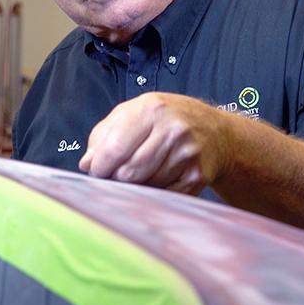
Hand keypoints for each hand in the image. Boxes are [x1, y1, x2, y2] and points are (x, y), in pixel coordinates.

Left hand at [79, 93, 235, 194]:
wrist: (216, 132)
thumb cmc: (168, 119)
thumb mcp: (135, 112)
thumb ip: (105, 134)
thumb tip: (87, 164)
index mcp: (152, 109)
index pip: (115, 148)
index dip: (100, 166)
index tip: (97, 171)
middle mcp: (173, 130)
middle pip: (129, 172)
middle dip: (117, 178)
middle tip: (118, 173)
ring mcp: (187, 155)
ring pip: (145, 186)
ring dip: (137, 185)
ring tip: (143, 171)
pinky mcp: (196, 177)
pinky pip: (162, 195)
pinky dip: (155, 192)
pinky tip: (159, 178)